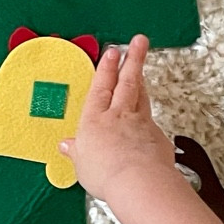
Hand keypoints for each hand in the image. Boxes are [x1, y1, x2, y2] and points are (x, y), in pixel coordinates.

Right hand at [60, 36, 180, 221]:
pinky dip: (150, 119)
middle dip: (133, 59)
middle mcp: (119, 116)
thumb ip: (76, 151)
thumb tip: (66, 146)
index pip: (101, 87)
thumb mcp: (81, 164)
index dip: (107, 68)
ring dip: (141, 81)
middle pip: (127, 81)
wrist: (139, 182)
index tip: (112, 52)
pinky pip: (153, 123)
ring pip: (141, 96)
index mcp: (95, 119)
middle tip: (139, 41)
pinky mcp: (158, 137)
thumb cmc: (106, 174)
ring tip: (141, 69)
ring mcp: (141, 124)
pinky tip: (149, 122)